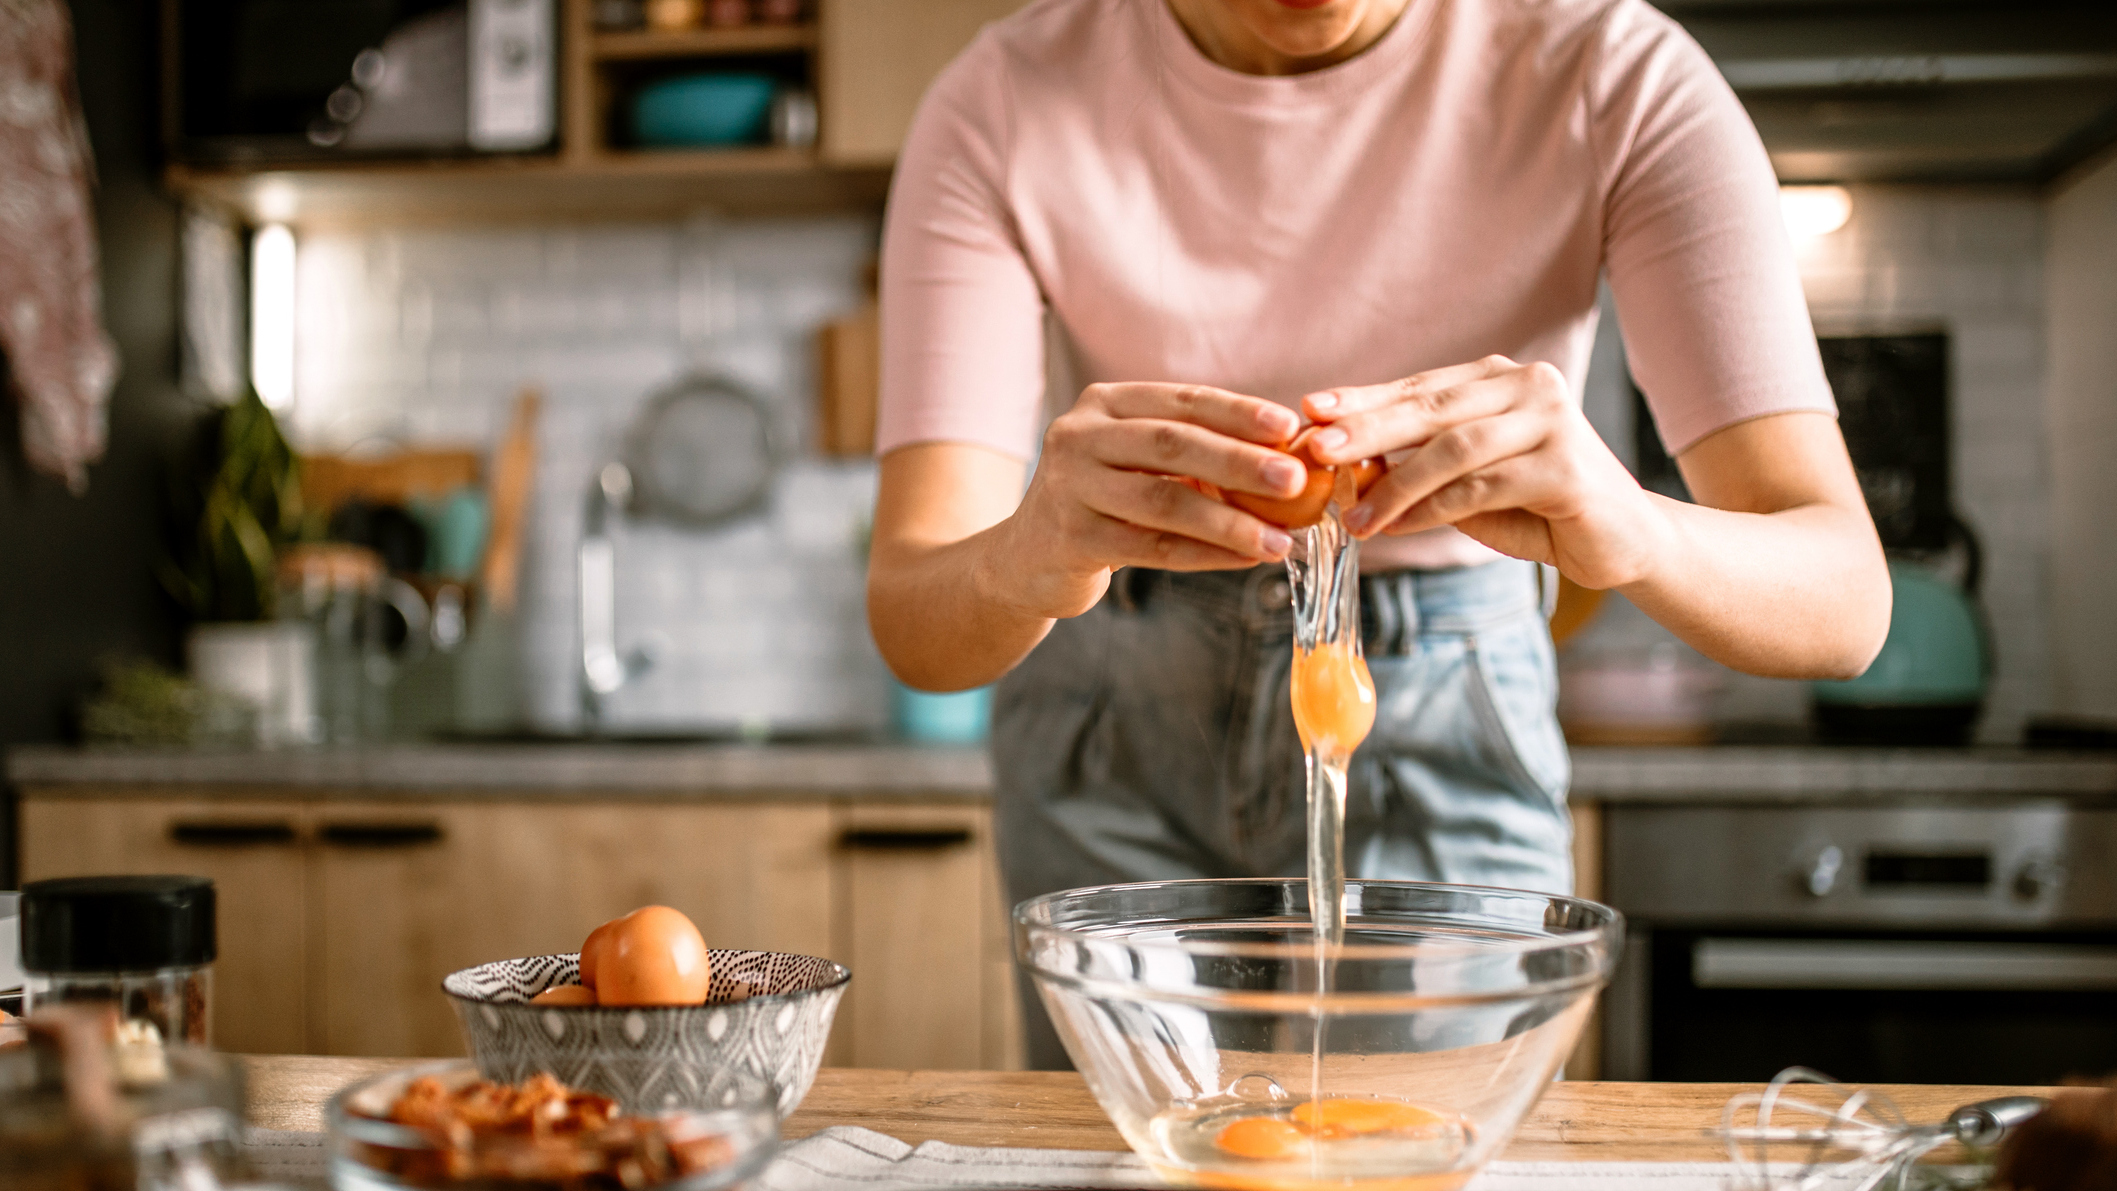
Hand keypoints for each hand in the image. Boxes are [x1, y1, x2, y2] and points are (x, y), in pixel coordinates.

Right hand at [989, 382, 1307, 618]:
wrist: (1026, 558)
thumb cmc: (1101, 501)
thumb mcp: (1135, 462)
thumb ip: (1192, 453)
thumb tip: (1285, 456)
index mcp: (1103, 404)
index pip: (1181, 401)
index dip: (1237, 412)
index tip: (1288, 427)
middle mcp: (1079, 436)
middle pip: (1173, 445)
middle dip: (1240, 462)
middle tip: (1294, 480)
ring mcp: (1069, 487)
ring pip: (1164, 503)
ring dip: (1229, 522)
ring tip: (1279, 539)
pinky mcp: (1071, 538)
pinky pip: (1151, 549)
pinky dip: (1204, 555)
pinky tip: (1243, 559)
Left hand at [1299, 355, 1670, 589]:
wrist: (1620, 541)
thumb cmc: (1536, 507)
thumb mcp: (1467, 481)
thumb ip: (1418, 464)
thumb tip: (1342, 464)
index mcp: (1501, 378)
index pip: (1420, 387)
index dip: (1363, 400)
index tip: (1311, 411)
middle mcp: (1529, 386)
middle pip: (1431, 408)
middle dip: (1366, 429)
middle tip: (1316, 449)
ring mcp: (1552, 422)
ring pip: (1453, 449)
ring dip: (1395, 485)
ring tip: (1352, 516)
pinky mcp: (1565, 467)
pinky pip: (1481, 487)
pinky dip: (1431, 509)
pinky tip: (1395, 526)